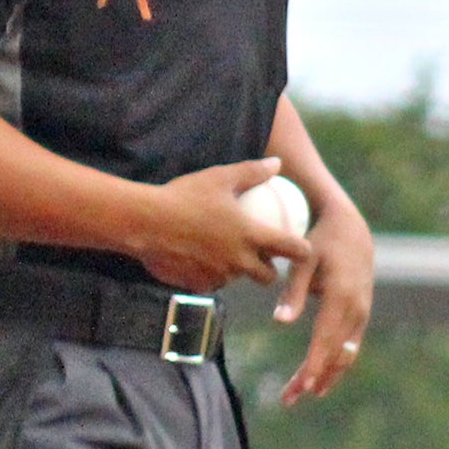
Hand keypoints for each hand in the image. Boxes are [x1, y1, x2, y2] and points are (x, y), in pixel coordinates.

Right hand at [132, 157, 314, 293]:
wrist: (145, 222)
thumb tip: (277, 163)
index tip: (303, 248)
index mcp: (251, 235)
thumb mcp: (219, 177)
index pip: (292, 249)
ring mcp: (219, 276)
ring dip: (234, 272)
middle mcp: (240, 260)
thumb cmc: (184, 196)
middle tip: (260, 259)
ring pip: (236, 280)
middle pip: (268, 277)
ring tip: (222, 257)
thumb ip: (252, 172)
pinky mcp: (198, 285)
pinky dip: (208, 275)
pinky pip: (210, 284)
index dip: (302, 251)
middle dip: (268, 271)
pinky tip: (197, 262)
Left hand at [273, 200, 373, 403]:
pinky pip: (349, 346)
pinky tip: (318, 378)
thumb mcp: (303, 260)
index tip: (302, 387)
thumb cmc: (320, 241)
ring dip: (324, 376)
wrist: (351, 229)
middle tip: (289, 398)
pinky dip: (333, 364)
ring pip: (345, 355)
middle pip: (335, 354)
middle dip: (313, 378)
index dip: (314, 365)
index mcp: (342, 297)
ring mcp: (362, 314)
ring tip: (299, 394)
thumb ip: (293, 292)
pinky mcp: (360, 315)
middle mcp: (357, 310)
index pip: (326, 339)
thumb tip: (280, 321)